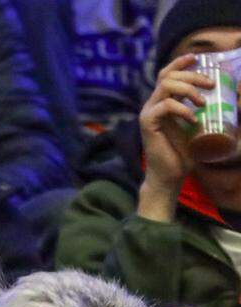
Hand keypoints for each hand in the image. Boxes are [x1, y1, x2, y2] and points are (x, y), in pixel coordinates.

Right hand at [137, 54, 210, 220]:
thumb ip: (206, 112)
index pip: (166, 74)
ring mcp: (148, 113)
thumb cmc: (185, 154)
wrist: (170, 176)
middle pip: (168, 76)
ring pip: (166, 87)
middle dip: (192, 76)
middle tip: (211, 85)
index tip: (197, 57)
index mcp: (162, 102)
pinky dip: (182, 109)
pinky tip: (193, 120)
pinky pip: (165, 106)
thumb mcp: (199, 126)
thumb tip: (236, 97)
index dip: (180, 63)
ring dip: (188, 90)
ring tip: (202, 102)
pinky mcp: (148, 124)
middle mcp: (152, 105)